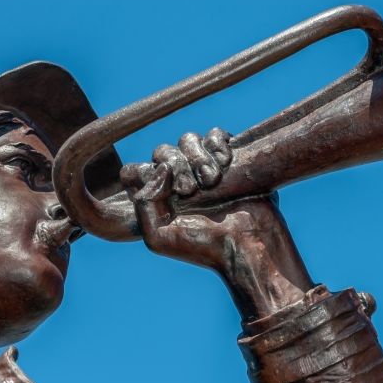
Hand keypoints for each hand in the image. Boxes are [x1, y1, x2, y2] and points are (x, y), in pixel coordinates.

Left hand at [121, 128, 313, 321]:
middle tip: (191, 190)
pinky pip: (214, 135)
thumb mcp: (157, 238)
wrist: (247, 245)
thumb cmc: (203, 247)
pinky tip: (226, 162)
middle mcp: (177, 182)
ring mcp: (203, 169)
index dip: (143, 173)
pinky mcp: (228, 161)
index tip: (164, 191)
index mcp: (157, 198)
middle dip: (176, 165)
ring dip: (198, 157)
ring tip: (213, 181)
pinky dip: (217, 143)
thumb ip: (143, 203)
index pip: (134, 171)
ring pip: (188, 140)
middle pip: (162, 151)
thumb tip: (161, 168)